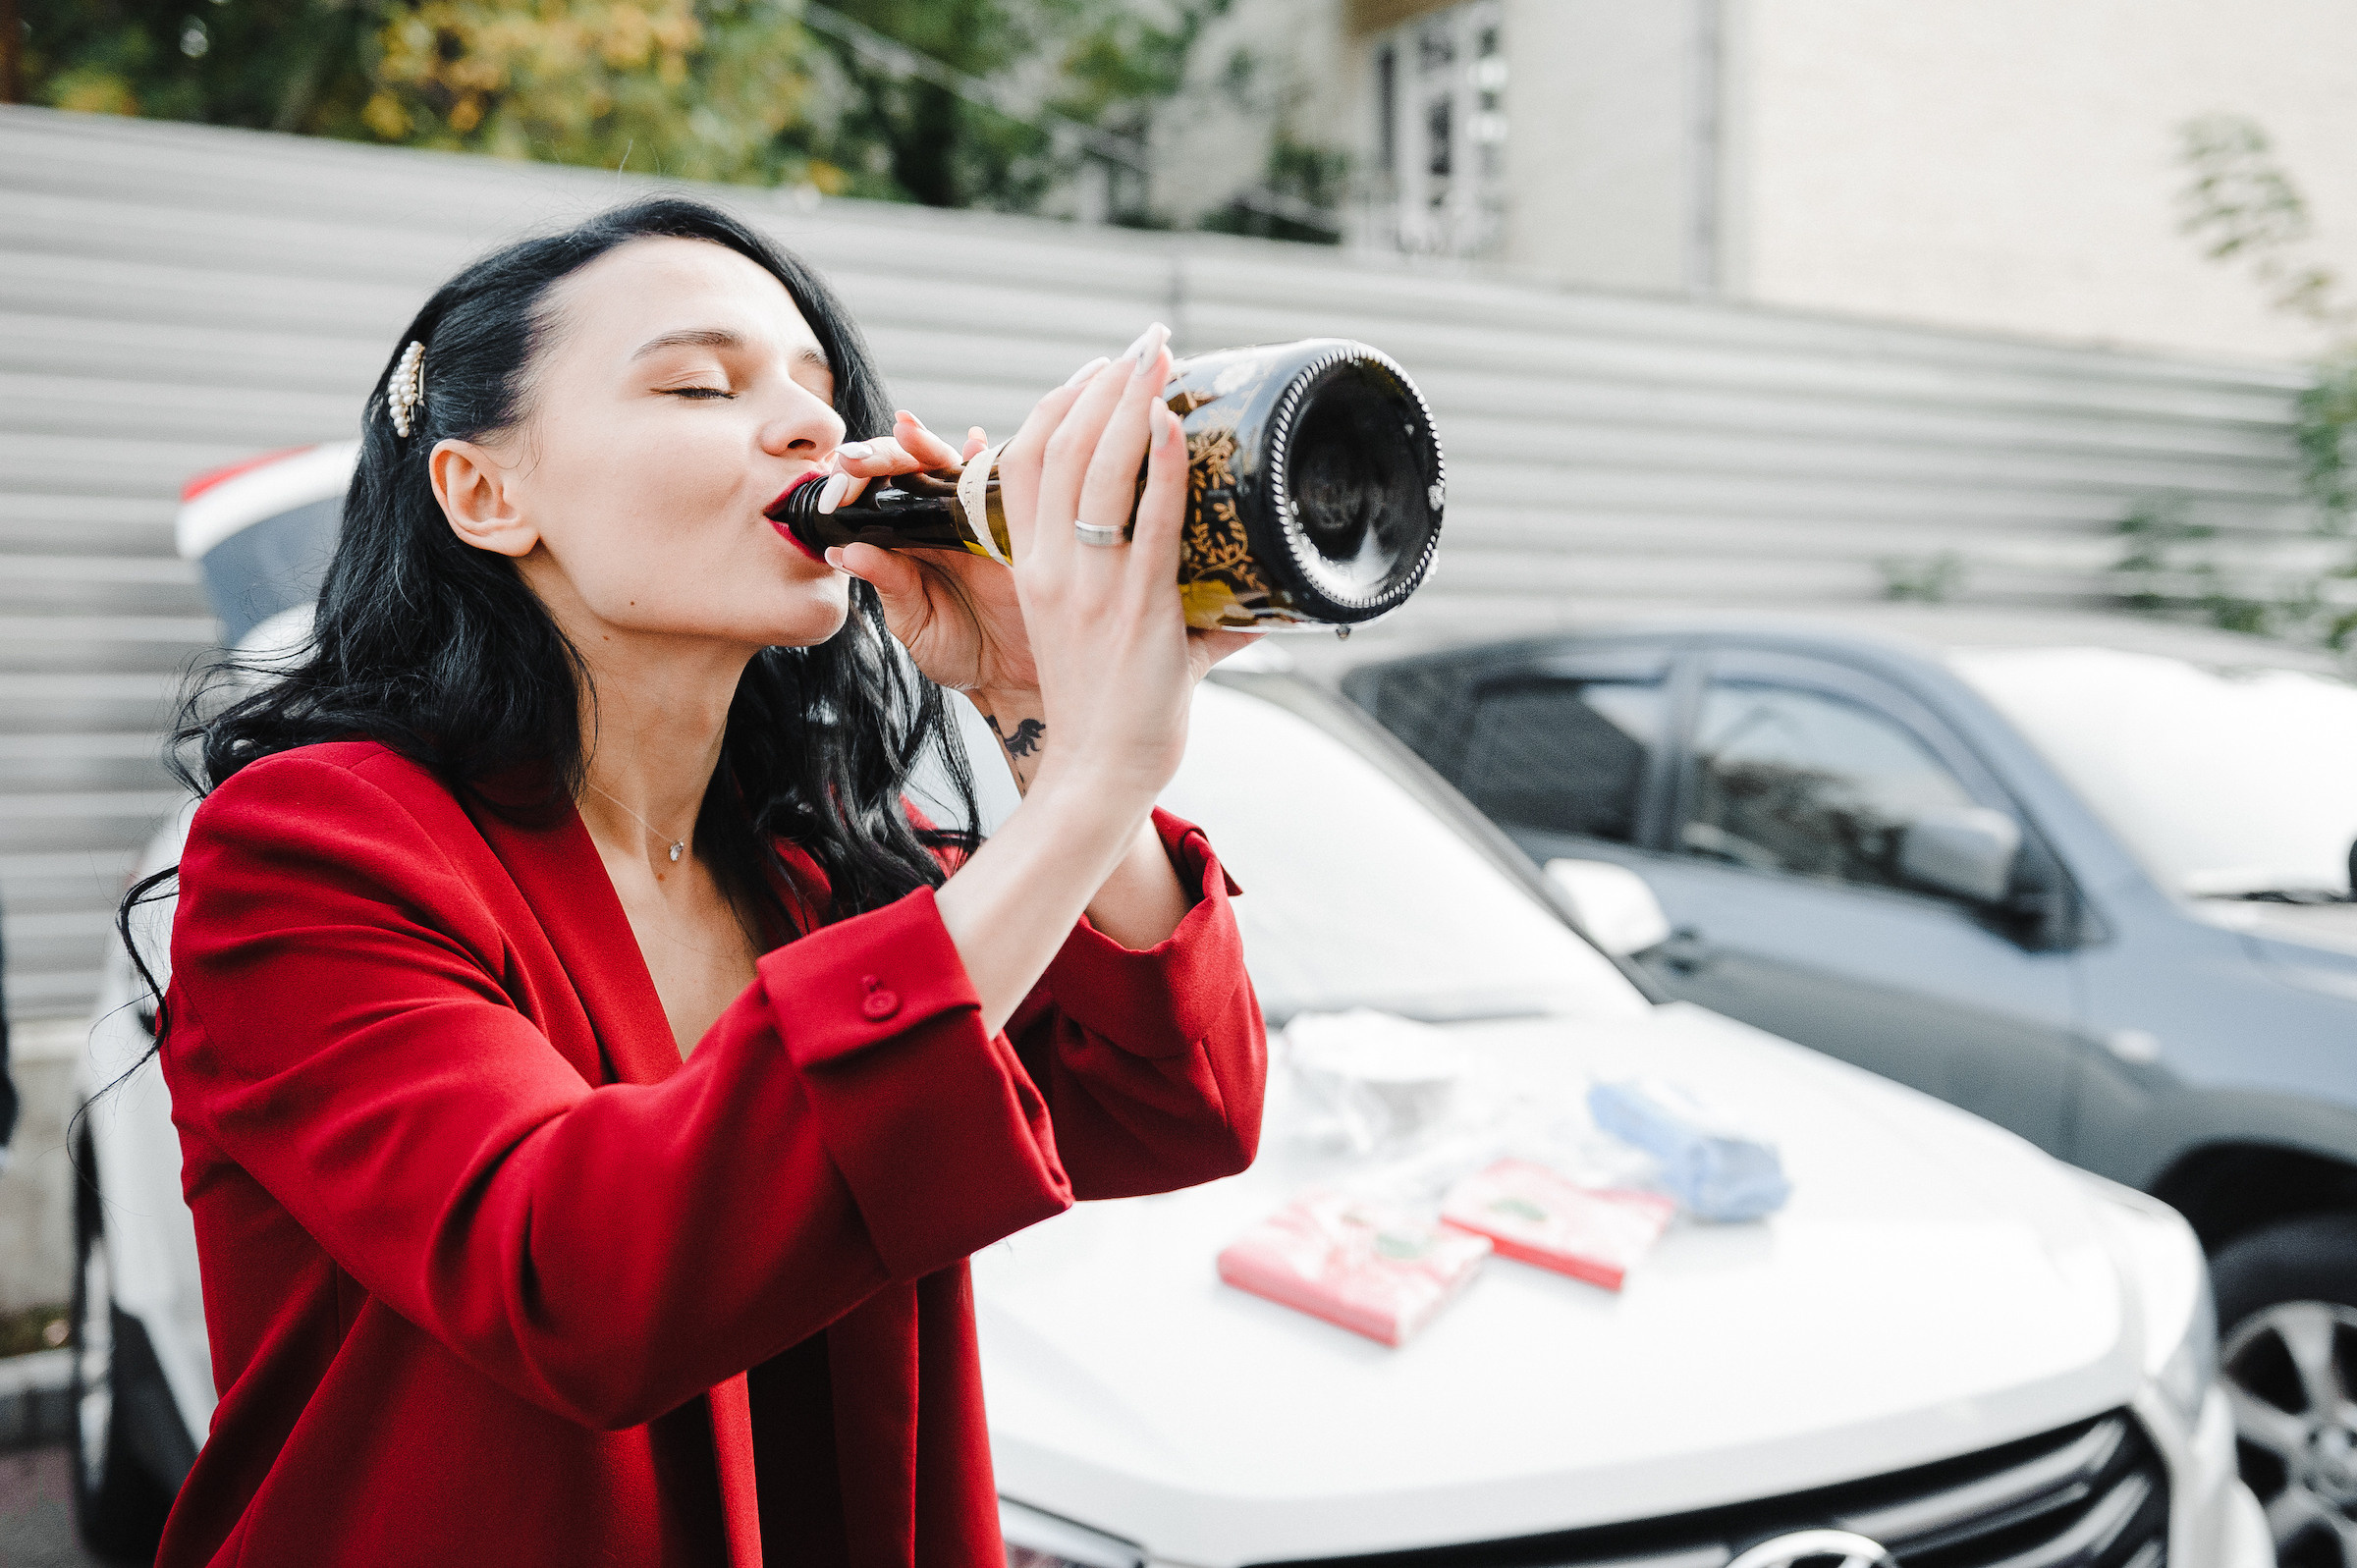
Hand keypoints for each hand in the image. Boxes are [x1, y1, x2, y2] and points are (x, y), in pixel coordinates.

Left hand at [820, 413, 1035, 692]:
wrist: (1014, 676)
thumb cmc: (962, 650)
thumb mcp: (914, 623)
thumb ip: (889, 584)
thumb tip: (843, 553)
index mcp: (907, 541)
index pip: (873, 497)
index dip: (851, 486)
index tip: (831, 494)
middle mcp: (938, 522)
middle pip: (907, 469)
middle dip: (879, 456)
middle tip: (852, 459)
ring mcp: (975, 519)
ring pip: (949, 466)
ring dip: (925, 444)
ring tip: (904, 430)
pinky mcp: (1011, 525)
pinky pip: (1001, 483)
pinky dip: (988, 458)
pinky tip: (976, 442)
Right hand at [986, 323, 1260, 808]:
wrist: (1099, 770)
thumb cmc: (1108, 707)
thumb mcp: (1094, 633)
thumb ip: (1157, 597)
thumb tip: (1248, 591)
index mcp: (1029, 567)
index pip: (1025, 460)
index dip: (1059, 402)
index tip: (1098, 369)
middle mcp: (1049, 567)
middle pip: (1061, 445)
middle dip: (1105, 381)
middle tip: (1146, 343)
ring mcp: (1090, 585)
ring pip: (1097, 469)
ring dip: (1131, 401)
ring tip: (1161, 358)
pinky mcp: (1136, 607)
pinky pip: (1147, 520)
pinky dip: (1160, 465)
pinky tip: (1174, 426)